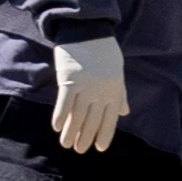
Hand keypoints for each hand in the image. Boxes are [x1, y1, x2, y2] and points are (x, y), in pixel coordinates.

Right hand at [51, 36, 128, 153]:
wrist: (88, 30)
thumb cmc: (104, 51)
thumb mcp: (117, 72)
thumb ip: (120, 94)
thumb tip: (124, 112)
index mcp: (114, 90)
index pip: (110, 119)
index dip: (104, 135)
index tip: (98, 148)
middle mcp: (100, 91)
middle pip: (92, 120)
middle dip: (85, 137)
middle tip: (79, 150)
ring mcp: (85, 86)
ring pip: (77, 115)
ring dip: (71, 132)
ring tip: (66, 144)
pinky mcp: (69, 79)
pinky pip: (64, 102)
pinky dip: (60, 116)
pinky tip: (57, 127)